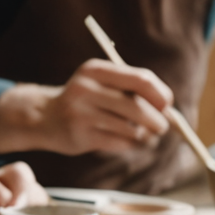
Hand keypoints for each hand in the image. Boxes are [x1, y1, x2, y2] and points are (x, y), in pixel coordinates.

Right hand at [0, 60, 172, 156]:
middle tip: (162, 127)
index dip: (160, 95)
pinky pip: (119, 143)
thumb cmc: (86, 100)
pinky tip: (125, 140)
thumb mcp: (103, 83)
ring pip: (130, 128)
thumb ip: (134, 90)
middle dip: (157, 120)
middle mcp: (85, 89)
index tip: (167, 105)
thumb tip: (169, 111)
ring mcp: (80, 114)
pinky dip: (129, 144)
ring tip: (142, 135)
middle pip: (137, 107)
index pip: (141, 80)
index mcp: (95, 70)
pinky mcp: (79, 136)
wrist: (45, 118)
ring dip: (143, 135)